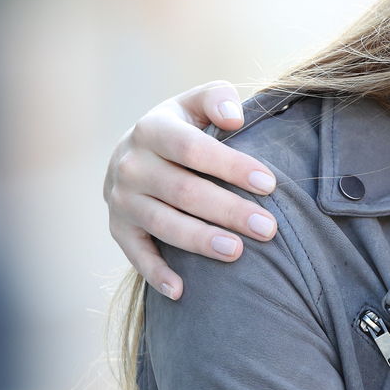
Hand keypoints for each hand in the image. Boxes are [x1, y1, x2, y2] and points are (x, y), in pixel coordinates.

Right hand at [105, 81, 279, 298]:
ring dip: (200, 241)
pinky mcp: (119, 229)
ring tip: (237, 252)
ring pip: (163, 224)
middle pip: (183, 192)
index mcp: (152, 129)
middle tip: (268, 228)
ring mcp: (121, 199)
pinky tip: (182, 291)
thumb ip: (216, 98)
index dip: (232, 167)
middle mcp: (130, 165)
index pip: (194, 150)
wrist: (133, 153)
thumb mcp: (194, 104)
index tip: (270, 184)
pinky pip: (136, 255)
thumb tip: (235, 117)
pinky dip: (156, 275)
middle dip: (229, 211)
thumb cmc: (181, 128)